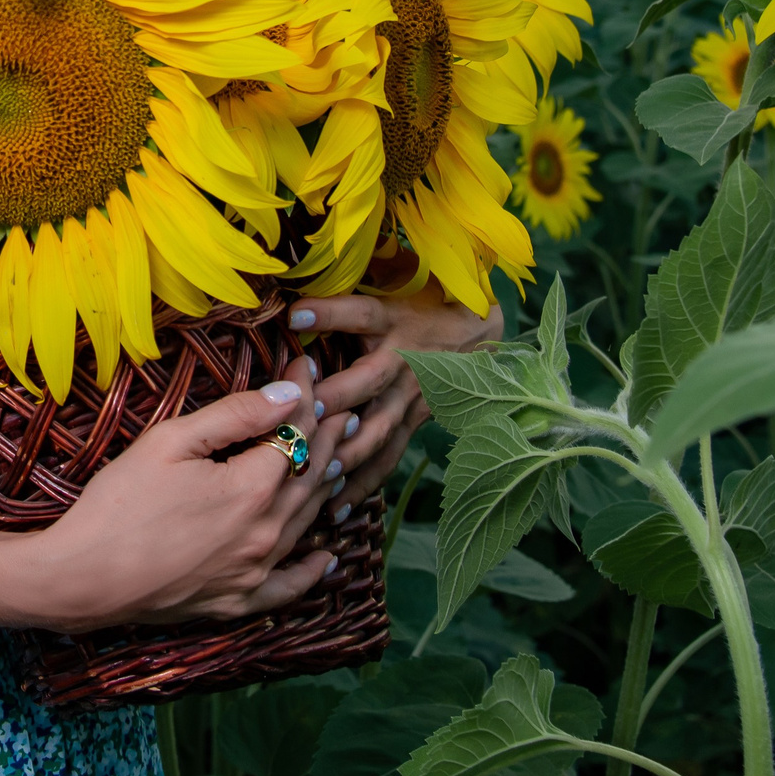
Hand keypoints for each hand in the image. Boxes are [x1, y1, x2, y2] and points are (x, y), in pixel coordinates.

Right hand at [13, 373, 341, 630]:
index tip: (311, 367)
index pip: (296, 432)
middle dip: (325, 435)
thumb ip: (235, 415)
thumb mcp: (170, 442)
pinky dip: (313, 571)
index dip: (308, 396)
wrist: (84, 578)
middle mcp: (266, 532)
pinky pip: (290, 587)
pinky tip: (329, 559)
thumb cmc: (118, 503)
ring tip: (338, 458)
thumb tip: (290, 394)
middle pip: (310, 475)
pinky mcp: (238, 601)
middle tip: (338, 405)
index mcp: (252, 488)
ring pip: (307, 522)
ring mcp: (255, 571)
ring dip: (327, 486)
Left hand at [288, 284, 502, 507]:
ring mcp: (409, 398)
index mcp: (394, 321)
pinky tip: (335, 508)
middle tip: (297, 417)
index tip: (295, 311)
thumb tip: (296, 267)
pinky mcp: (413, 423)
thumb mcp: (394, 279)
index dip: (331, 311)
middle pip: (364, 383)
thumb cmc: (423, 297)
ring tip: (310, 473)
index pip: (361, 314)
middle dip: (332, 401)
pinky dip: (362, 484)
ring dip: (342, 452)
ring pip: (375, 431)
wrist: (479, 328)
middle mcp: (402, 362)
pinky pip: (387, 459)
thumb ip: (353, 276)